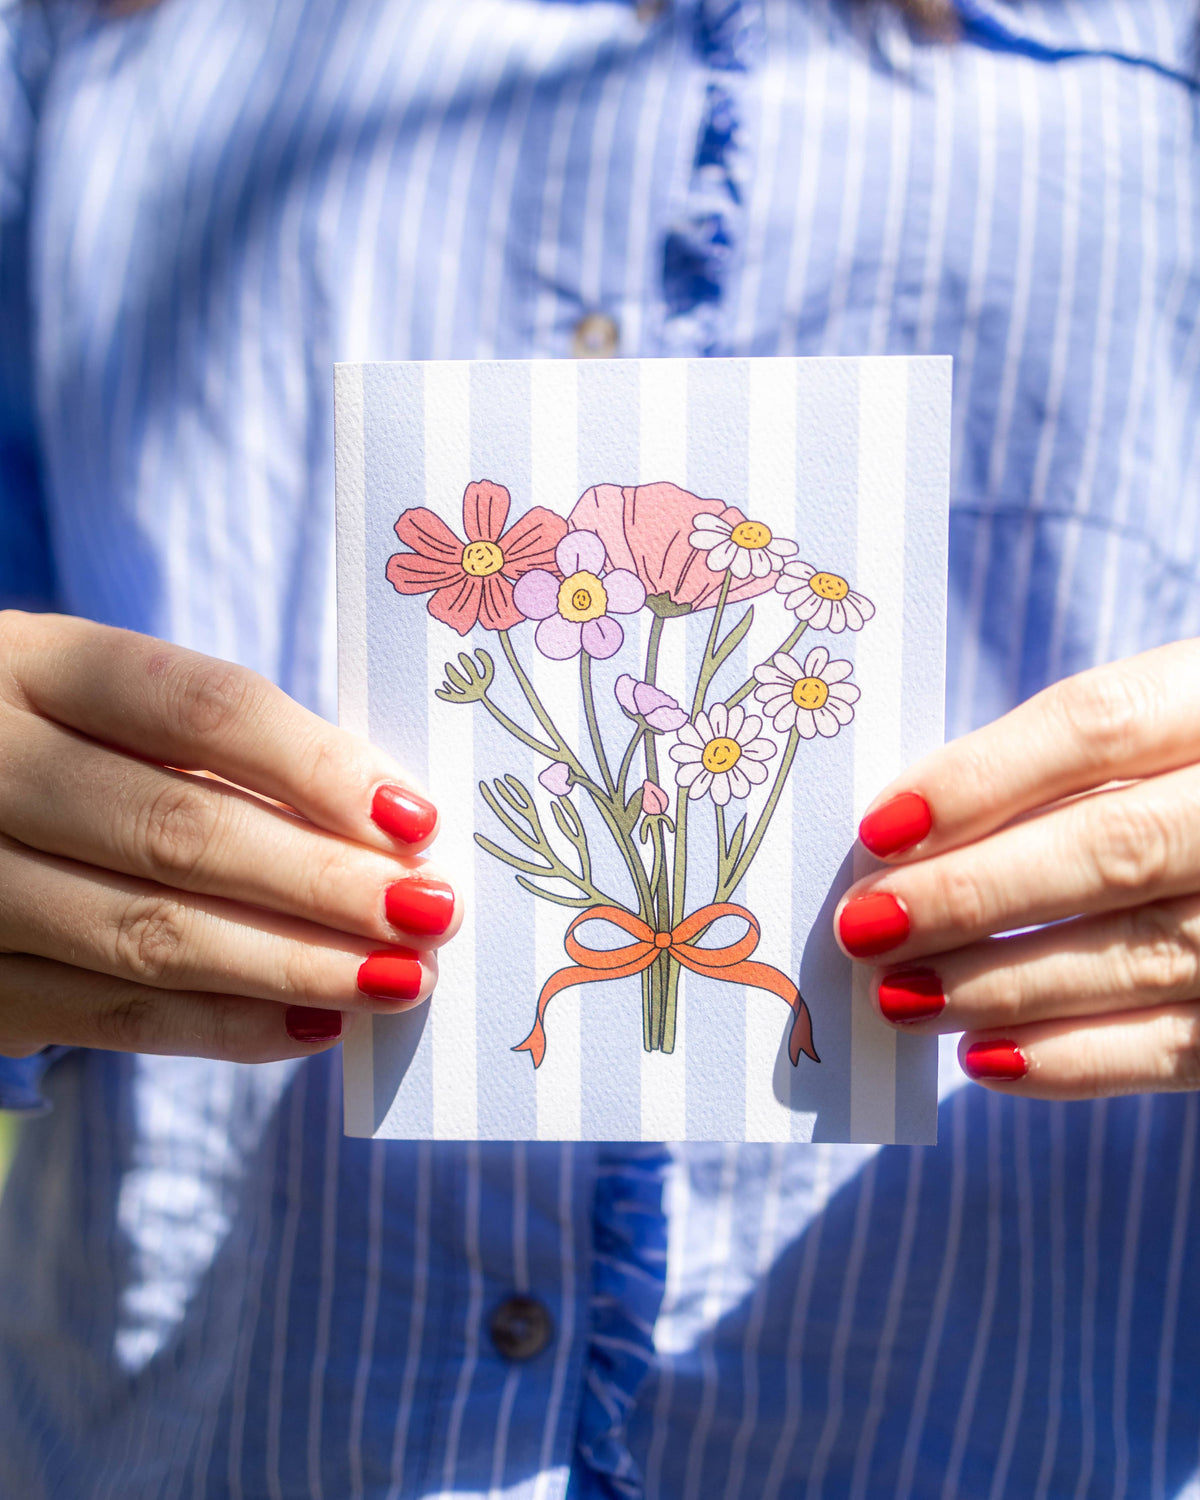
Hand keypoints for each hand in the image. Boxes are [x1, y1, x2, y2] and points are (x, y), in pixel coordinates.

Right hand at [0, 612, 458, 1064]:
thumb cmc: (64, 752)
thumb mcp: (111, 711)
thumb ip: (227, 755)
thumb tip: (390, 827)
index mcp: (33, 666)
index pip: (200, 707)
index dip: (318, 767)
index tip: (416, 821)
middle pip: (179, 828)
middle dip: (323, 882)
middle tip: (429, 915)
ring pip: (148, 934)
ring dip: (293, 964)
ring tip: (396, 978)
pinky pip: (111, 1019)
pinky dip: (226, 1027)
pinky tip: (316, 1022)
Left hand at [835, 639, 1199, 1098]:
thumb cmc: (1183, 773)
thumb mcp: (1155, 721)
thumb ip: (1060, 763)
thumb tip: (906, 833)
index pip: (1101, 724)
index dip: (982, 777)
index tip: (879, 828)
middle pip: (1115, 847)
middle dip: (972, 892)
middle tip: (864, 925)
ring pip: (1141, 952)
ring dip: (1001, 983)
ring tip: (899, 996)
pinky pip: (1184, 1045)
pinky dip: (1076, 1059)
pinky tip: (983, 1057)